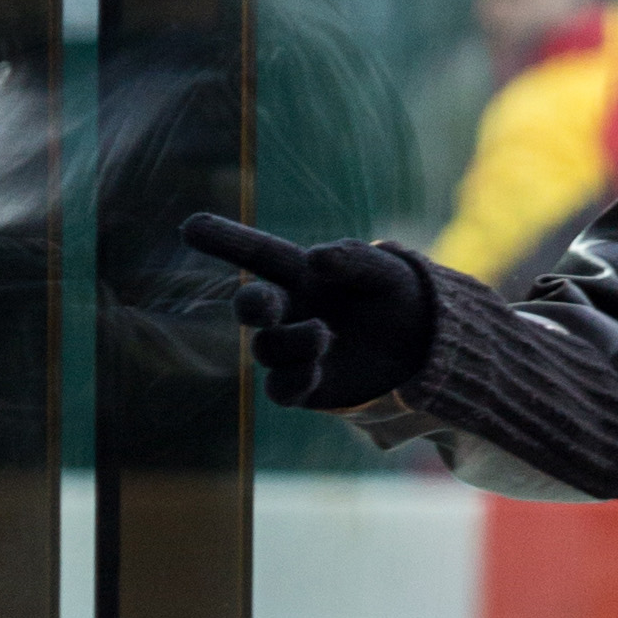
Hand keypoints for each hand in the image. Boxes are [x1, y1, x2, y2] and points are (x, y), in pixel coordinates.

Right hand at [180, 212, 435, 410]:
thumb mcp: (385, 269)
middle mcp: (291, 312)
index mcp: (302, 275)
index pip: (258, 255)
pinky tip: (314, 370)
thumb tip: (314, 260)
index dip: (225, 241)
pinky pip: (281, 390)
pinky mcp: (308, 388)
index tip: (189, 227)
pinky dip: (292, 380)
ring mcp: (296, 351)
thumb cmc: (400, 297)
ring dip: (292, 341)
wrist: (428, 344)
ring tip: (326, 334)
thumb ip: (352, 258)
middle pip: (249, 307)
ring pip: (267, 349)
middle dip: (251, 303)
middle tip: (268, 304)